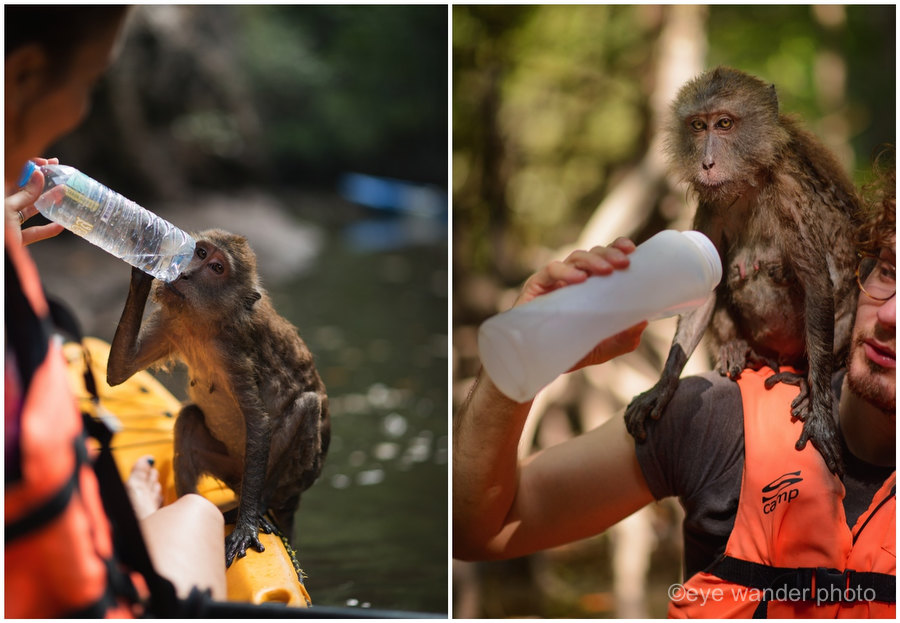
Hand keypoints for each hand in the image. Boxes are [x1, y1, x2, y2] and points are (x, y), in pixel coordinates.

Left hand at [6, 157, 63, 245]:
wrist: (1, 259)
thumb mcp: (8, 208)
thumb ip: (25, 194)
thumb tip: (38, 175)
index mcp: (1, 197)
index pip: (17, 177)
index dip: (32, 168)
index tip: (48, 163)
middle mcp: (5, 208)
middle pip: (26, 191)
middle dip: (43, 182)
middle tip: (59, 174)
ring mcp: (10, 224)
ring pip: (31, 210)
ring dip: (49, 202)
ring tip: (64, 193)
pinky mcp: (16, 239)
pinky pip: (34, 232)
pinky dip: (48, 230)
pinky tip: (61, 225)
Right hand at [517, 237, 646, 369]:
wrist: (539, 362)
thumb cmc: (571, 350)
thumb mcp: (604, 347)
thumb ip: (625, 337)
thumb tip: (643, 320)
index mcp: (590, 285)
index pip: (605, 257)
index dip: (617, 248)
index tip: (632, 250)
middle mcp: (573, 278)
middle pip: (593, 253)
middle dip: (610, 253)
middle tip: (624, 263)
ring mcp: (554, 281)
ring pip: (575, 257)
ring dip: (593, 260)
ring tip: (606, 270)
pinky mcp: (535, 287)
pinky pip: (551, 271)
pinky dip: (566, 271)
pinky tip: (579, 279)